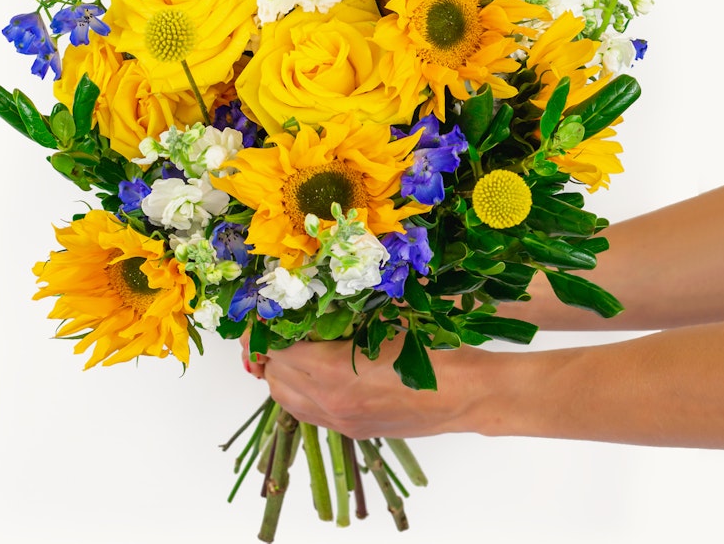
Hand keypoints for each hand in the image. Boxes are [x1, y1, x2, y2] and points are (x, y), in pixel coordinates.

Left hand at [243, 333, 487, 438]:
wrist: (465, 393)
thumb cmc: (429, 347)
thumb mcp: (384, 316)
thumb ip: (344, 309)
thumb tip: (312, 293)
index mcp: (333, 371)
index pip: (277, 352)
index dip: (262, 333)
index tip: (257, 317)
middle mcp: (329, 402)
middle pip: (275, 378)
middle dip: (268, 352)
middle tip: (272, 328)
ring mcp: (340, 421)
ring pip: (287, 400)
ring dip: (281, 374)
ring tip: (289, 349)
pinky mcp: (352, 431)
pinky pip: (307, 413)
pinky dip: (298, 392)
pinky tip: (311, 372)